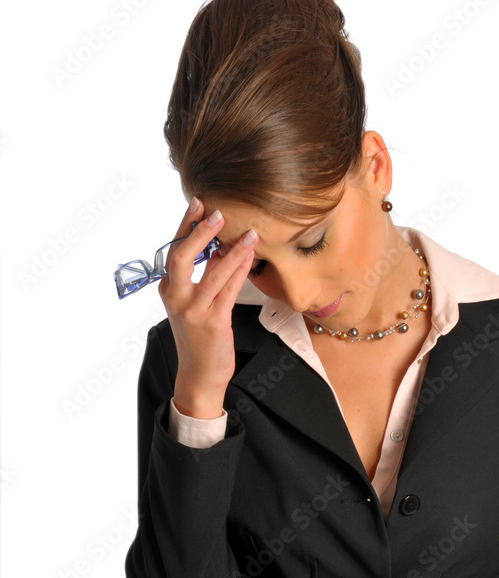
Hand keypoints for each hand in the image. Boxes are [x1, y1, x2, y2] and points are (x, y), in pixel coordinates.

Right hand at [159, 198, 259, 415]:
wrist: (200, 373)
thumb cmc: (199, 337)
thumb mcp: (195, 302)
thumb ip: (205, 275)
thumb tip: (221, 247)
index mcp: (168, 289)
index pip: (175, 250)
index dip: (186, 225)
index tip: (198, 203)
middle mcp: (176, 297)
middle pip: (182, 257)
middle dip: (199, 232)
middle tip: (216, 212)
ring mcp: (193, 310)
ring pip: (212, 273)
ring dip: (232, 251)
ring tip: (249, 234)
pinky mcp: (212, 322)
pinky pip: (228, 290)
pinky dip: (240, 271)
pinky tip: (250, 257)